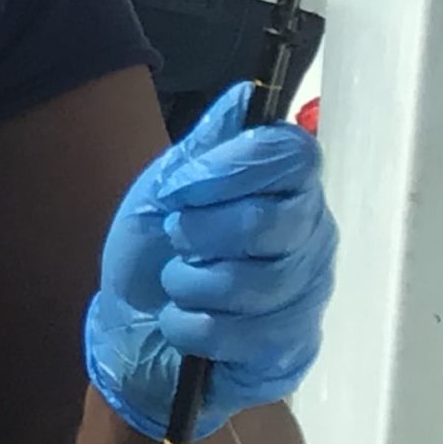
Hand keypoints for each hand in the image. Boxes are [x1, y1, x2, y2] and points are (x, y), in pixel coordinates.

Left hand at [85, 83, 335, 438]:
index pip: (292, 156)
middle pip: (271, 222)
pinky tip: (183, 323)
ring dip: (190, 284)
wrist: (131, 324)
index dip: (227, 170)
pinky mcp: (292, 348)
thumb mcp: (165, 186)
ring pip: (257, 283)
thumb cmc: (155, 249)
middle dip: (199, 233)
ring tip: (176, 284)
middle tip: (175, 239)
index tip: (177, 188)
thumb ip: (207, 144)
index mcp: (286, 186)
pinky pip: (247, 336)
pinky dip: (192, 328)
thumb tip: (249, 95)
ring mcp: (308, 294)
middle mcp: (311, 235)